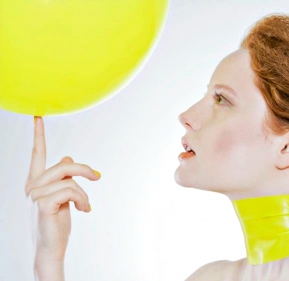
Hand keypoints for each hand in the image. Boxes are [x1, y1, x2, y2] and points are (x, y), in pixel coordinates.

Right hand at [25, 117, 100, 270]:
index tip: (38, 118)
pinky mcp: (43, 204)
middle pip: (64, 165)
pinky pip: (70, 191)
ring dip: (84, 193)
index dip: (39, 136)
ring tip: (85, 207)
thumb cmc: (57, 223)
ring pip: (70, 179)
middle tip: (97, 177)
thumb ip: (63, 177)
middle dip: (85, 170)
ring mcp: (35, 195)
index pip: (37, 155)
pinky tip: (83, 211)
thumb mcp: (63, 197)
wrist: (52, 247)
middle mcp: (32, 186)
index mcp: (36, 182)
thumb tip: (67, 157)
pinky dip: (82, 200)